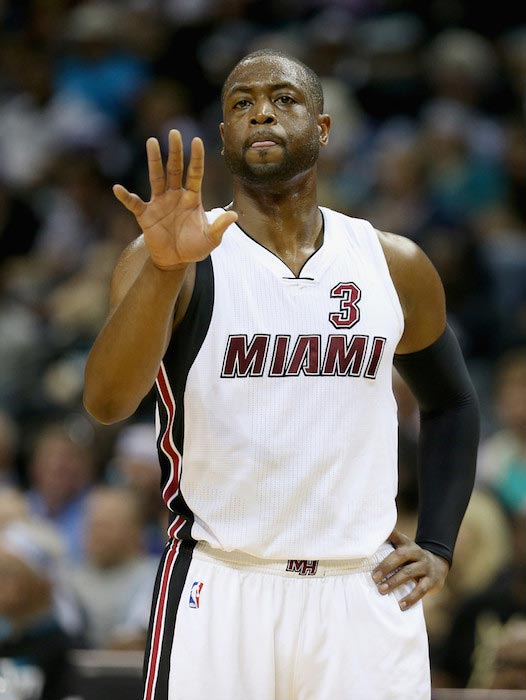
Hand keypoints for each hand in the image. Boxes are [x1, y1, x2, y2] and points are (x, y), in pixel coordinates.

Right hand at [113, 129, 236, 269]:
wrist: (176, 261)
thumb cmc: (194, 247)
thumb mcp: (211, 239)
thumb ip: (220, 226)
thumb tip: (234, 215)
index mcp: (192, 198)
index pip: (195, 173)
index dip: (196, 158)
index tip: (197, 141)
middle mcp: (175, 195)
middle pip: (175, 169)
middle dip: (175, 151)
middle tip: (174, 132)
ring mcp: (159, 203)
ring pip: (156, 177)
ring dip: (154, 160)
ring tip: (151, 142)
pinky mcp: (146, 215)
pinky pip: (134, 203)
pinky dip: (126, 197)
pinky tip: (118, 188)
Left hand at [371, 529, 449, 609]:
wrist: (439, 566)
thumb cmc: (411, 559)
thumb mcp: (403, 548)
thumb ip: (388, 545)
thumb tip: (365, 545)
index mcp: (407, 543)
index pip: (395, 535)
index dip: (387, 534)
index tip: (373, 536)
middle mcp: (417, 552)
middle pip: (401, 555)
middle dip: (386, 566)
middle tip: (373, 577)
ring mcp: (425, 566)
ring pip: (408, 572)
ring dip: (394, 582)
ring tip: (381, 590)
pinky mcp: (432, 580)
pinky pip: (421, 589)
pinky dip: (410, 598)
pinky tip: (401, 605)